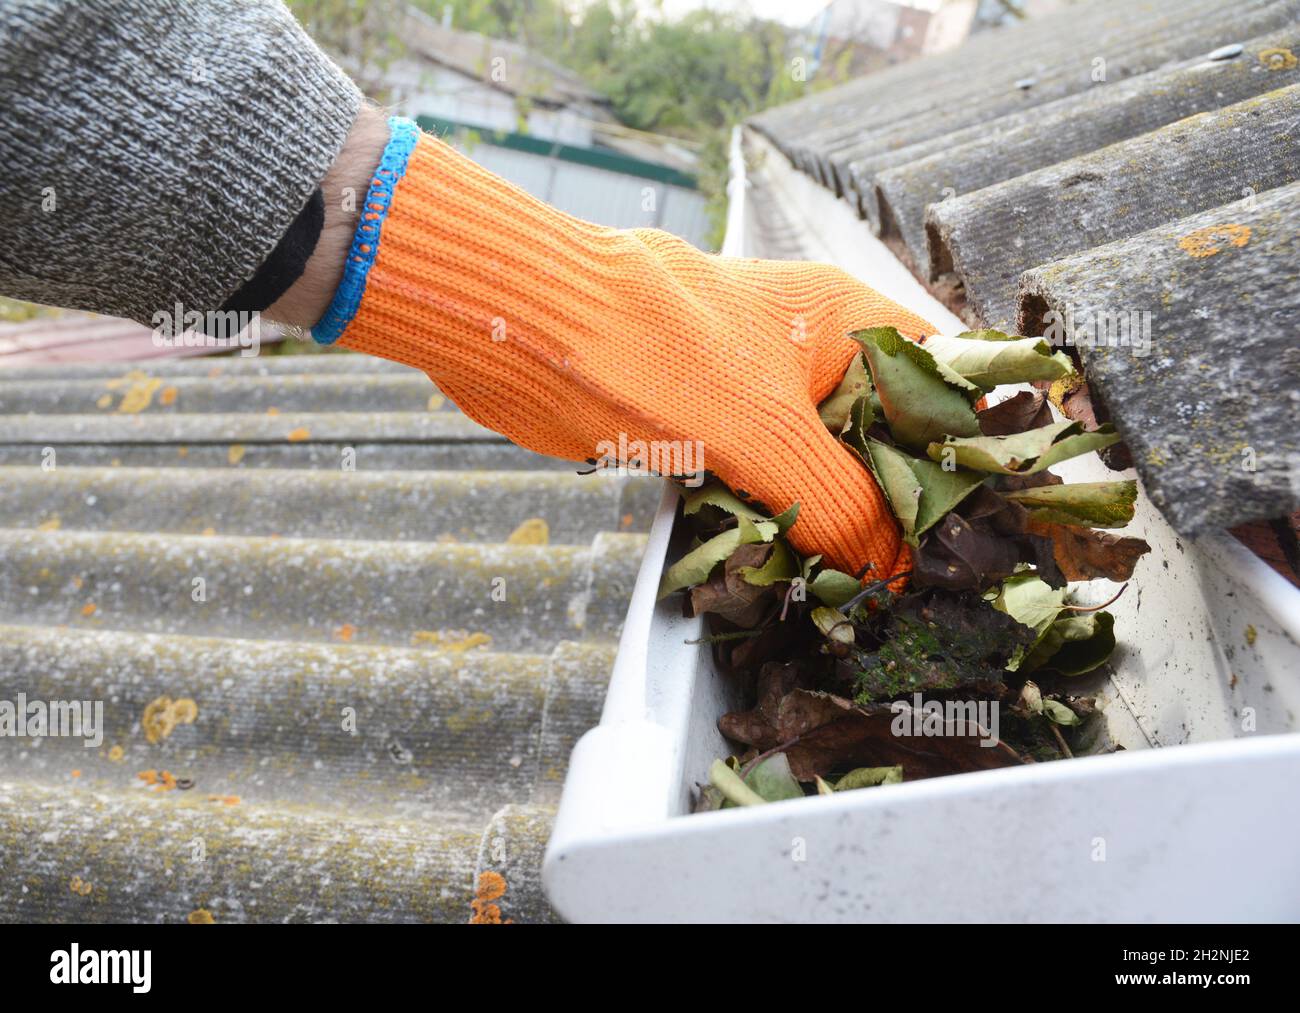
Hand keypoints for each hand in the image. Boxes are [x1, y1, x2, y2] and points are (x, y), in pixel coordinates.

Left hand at [299, 117, 935, 578]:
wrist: (528, 333)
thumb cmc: (653, 353)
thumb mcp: (768, 437)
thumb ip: (839, 503)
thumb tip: (890, 570)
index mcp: (849, 322)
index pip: (947, 381)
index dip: (971, 449)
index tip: (984, 523)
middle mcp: (814, 353)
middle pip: (885, 436)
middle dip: (900, 504)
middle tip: (924, 580)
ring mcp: (761, 391)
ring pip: (822, 466)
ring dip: (836, 524)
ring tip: (868, 592)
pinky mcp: (711, 428)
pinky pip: (765, 483)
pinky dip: (777, 525)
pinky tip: (792, 572)